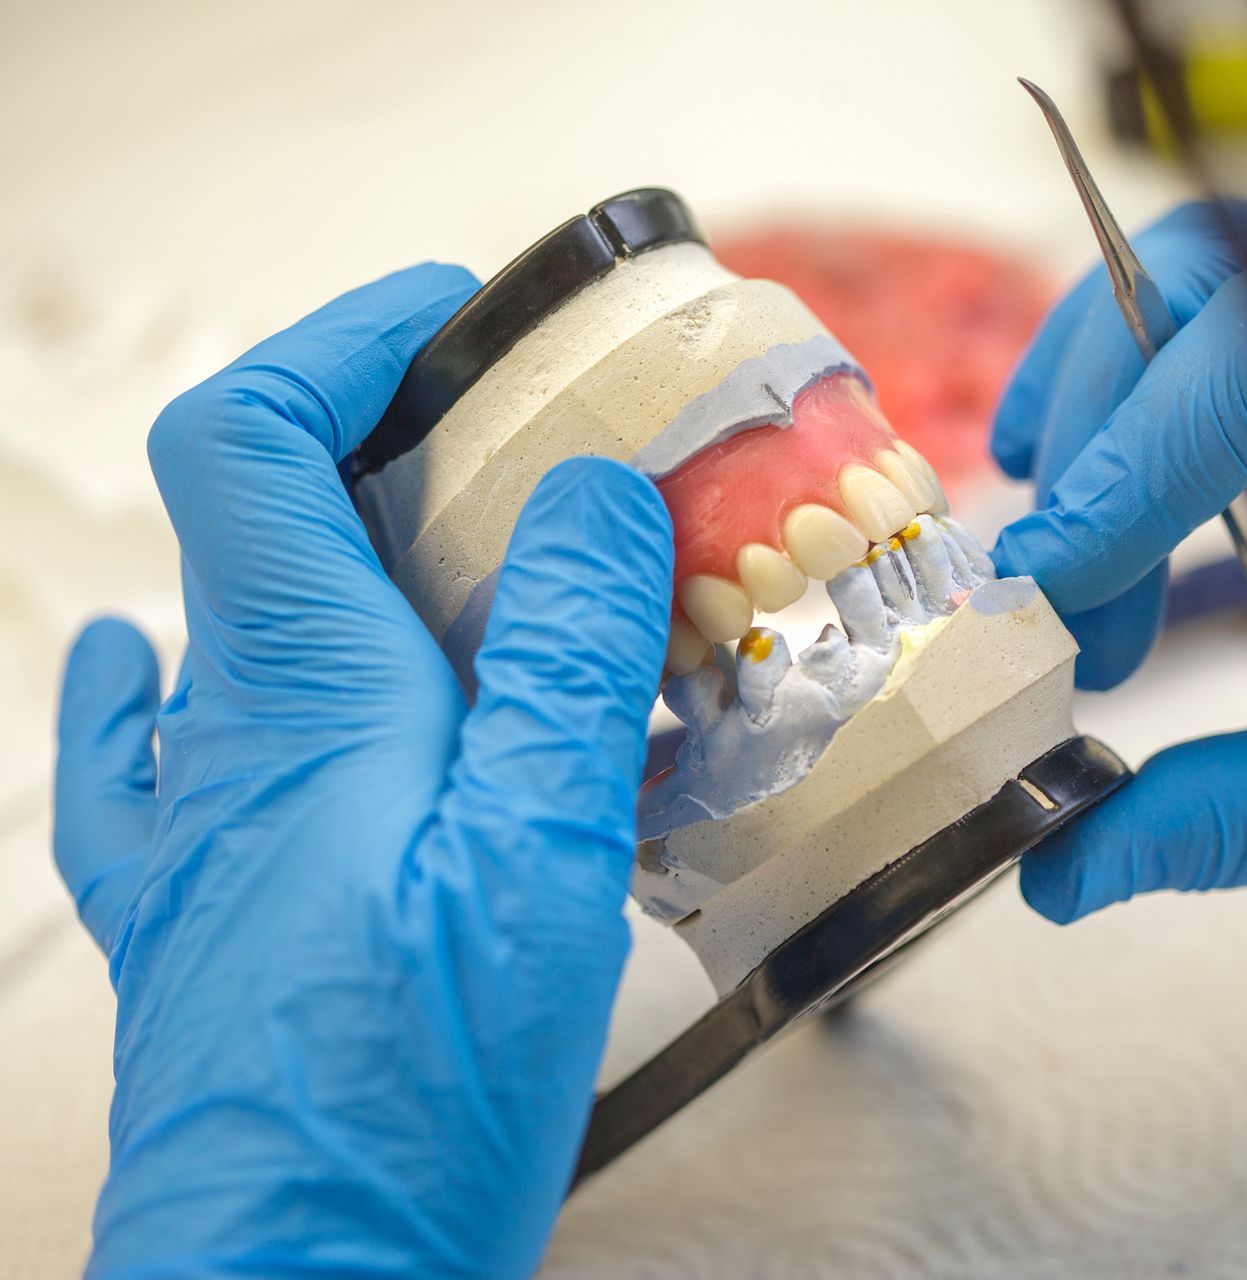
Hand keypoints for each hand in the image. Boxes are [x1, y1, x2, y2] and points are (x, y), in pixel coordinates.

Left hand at [53, 265, 675, 1276]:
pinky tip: (165, 676)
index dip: (339, 343)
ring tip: (459, 558)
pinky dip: (167, 681)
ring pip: (238, 626)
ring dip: (338, 556)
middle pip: (257, 515)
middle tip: (526, 448)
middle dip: (388, 441)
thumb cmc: (414, 1087)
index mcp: (298, 694)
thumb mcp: (535, 855)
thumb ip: (556, 658)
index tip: (460, 322)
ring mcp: (192, 829)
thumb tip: (587, 493)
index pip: (249, 436)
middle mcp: (218, 739)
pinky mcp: (199, 913)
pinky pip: (148, 756)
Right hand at [992, 201, 1246, 920]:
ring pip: (1238, 292)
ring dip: (1123, 404)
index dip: (1120, 462)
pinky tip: (1144, 555)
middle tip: (1049, 568)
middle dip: (1092, 407)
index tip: (1051, 593)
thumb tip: (1071, 869)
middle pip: (1213, 272)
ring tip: (1070, 547)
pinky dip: (1186, 434)